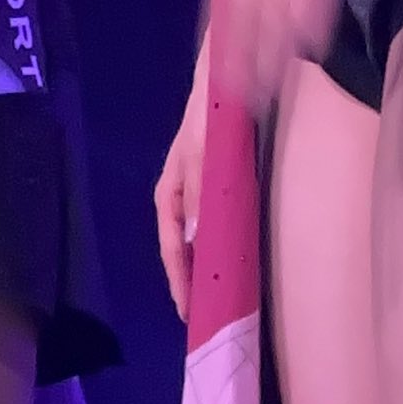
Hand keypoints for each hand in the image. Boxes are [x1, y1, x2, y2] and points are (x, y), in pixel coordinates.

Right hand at [155, 70, 206, 323]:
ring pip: (198, 241)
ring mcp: (198, 195)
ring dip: (207, 268)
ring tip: (221, 299)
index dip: (180, 282)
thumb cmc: (208, 119)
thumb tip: (193, 241)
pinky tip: (233, 260)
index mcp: (169, 195)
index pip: (172, 249)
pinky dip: (220, 246)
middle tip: (208, 318)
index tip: (191, 314)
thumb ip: (199, 195)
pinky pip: (215, 225)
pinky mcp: (217, 188)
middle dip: (192, 283)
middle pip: (182, 250)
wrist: (223, 85)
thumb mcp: (200, 156)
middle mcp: (179, 200)